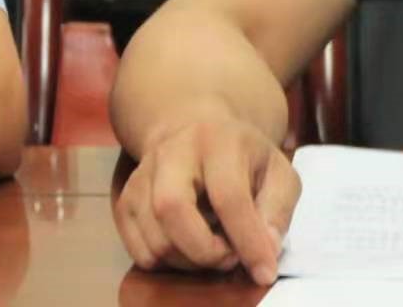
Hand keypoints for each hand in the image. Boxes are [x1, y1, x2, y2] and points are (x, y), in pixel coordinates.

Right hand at [114, 115, 300, 284]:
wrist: (192, 130)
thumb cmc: (242, 159)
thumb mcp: (278, 173)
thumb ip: (277, 209)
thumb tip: (265, 249)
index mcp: (216, 142)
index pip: (228, 197)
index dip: (248, 241)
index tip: (264, 272)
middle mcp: (170, 153)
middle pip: (170, 208)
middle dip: (204, 251)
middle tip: (228, 258)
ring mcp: (141, 175)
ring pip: (154, 236)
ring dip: (189, 261)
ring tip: (212, 250)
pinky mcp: (124, 199)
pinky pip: (137, 248)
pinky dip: (166, 262)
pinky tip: (186, 247)